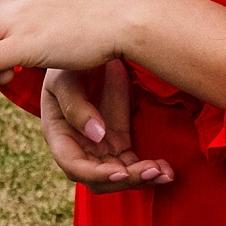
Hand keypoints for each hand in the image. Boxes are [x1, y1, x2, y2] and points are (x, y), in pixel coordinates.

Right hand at [42, 64, 174, 192]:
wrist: (89, 46)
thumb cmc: (69, 60)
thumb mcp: (64, 78)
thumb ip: (76, 106)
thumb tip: (97, 136)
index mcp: (59, 135)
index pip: (74, 165)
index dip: (95, 174)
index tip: (120, 172)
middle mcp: (79, 147)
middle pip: (99, 178)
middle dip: (126, 179)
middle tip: (152, 170)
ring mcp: (100, 146)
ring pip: (119, 175)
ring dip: (141, 178)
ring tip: (164, 172)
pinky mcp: (119, 141)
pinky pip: (133, 164)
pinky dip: (149, 169)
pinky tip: (167, 169)